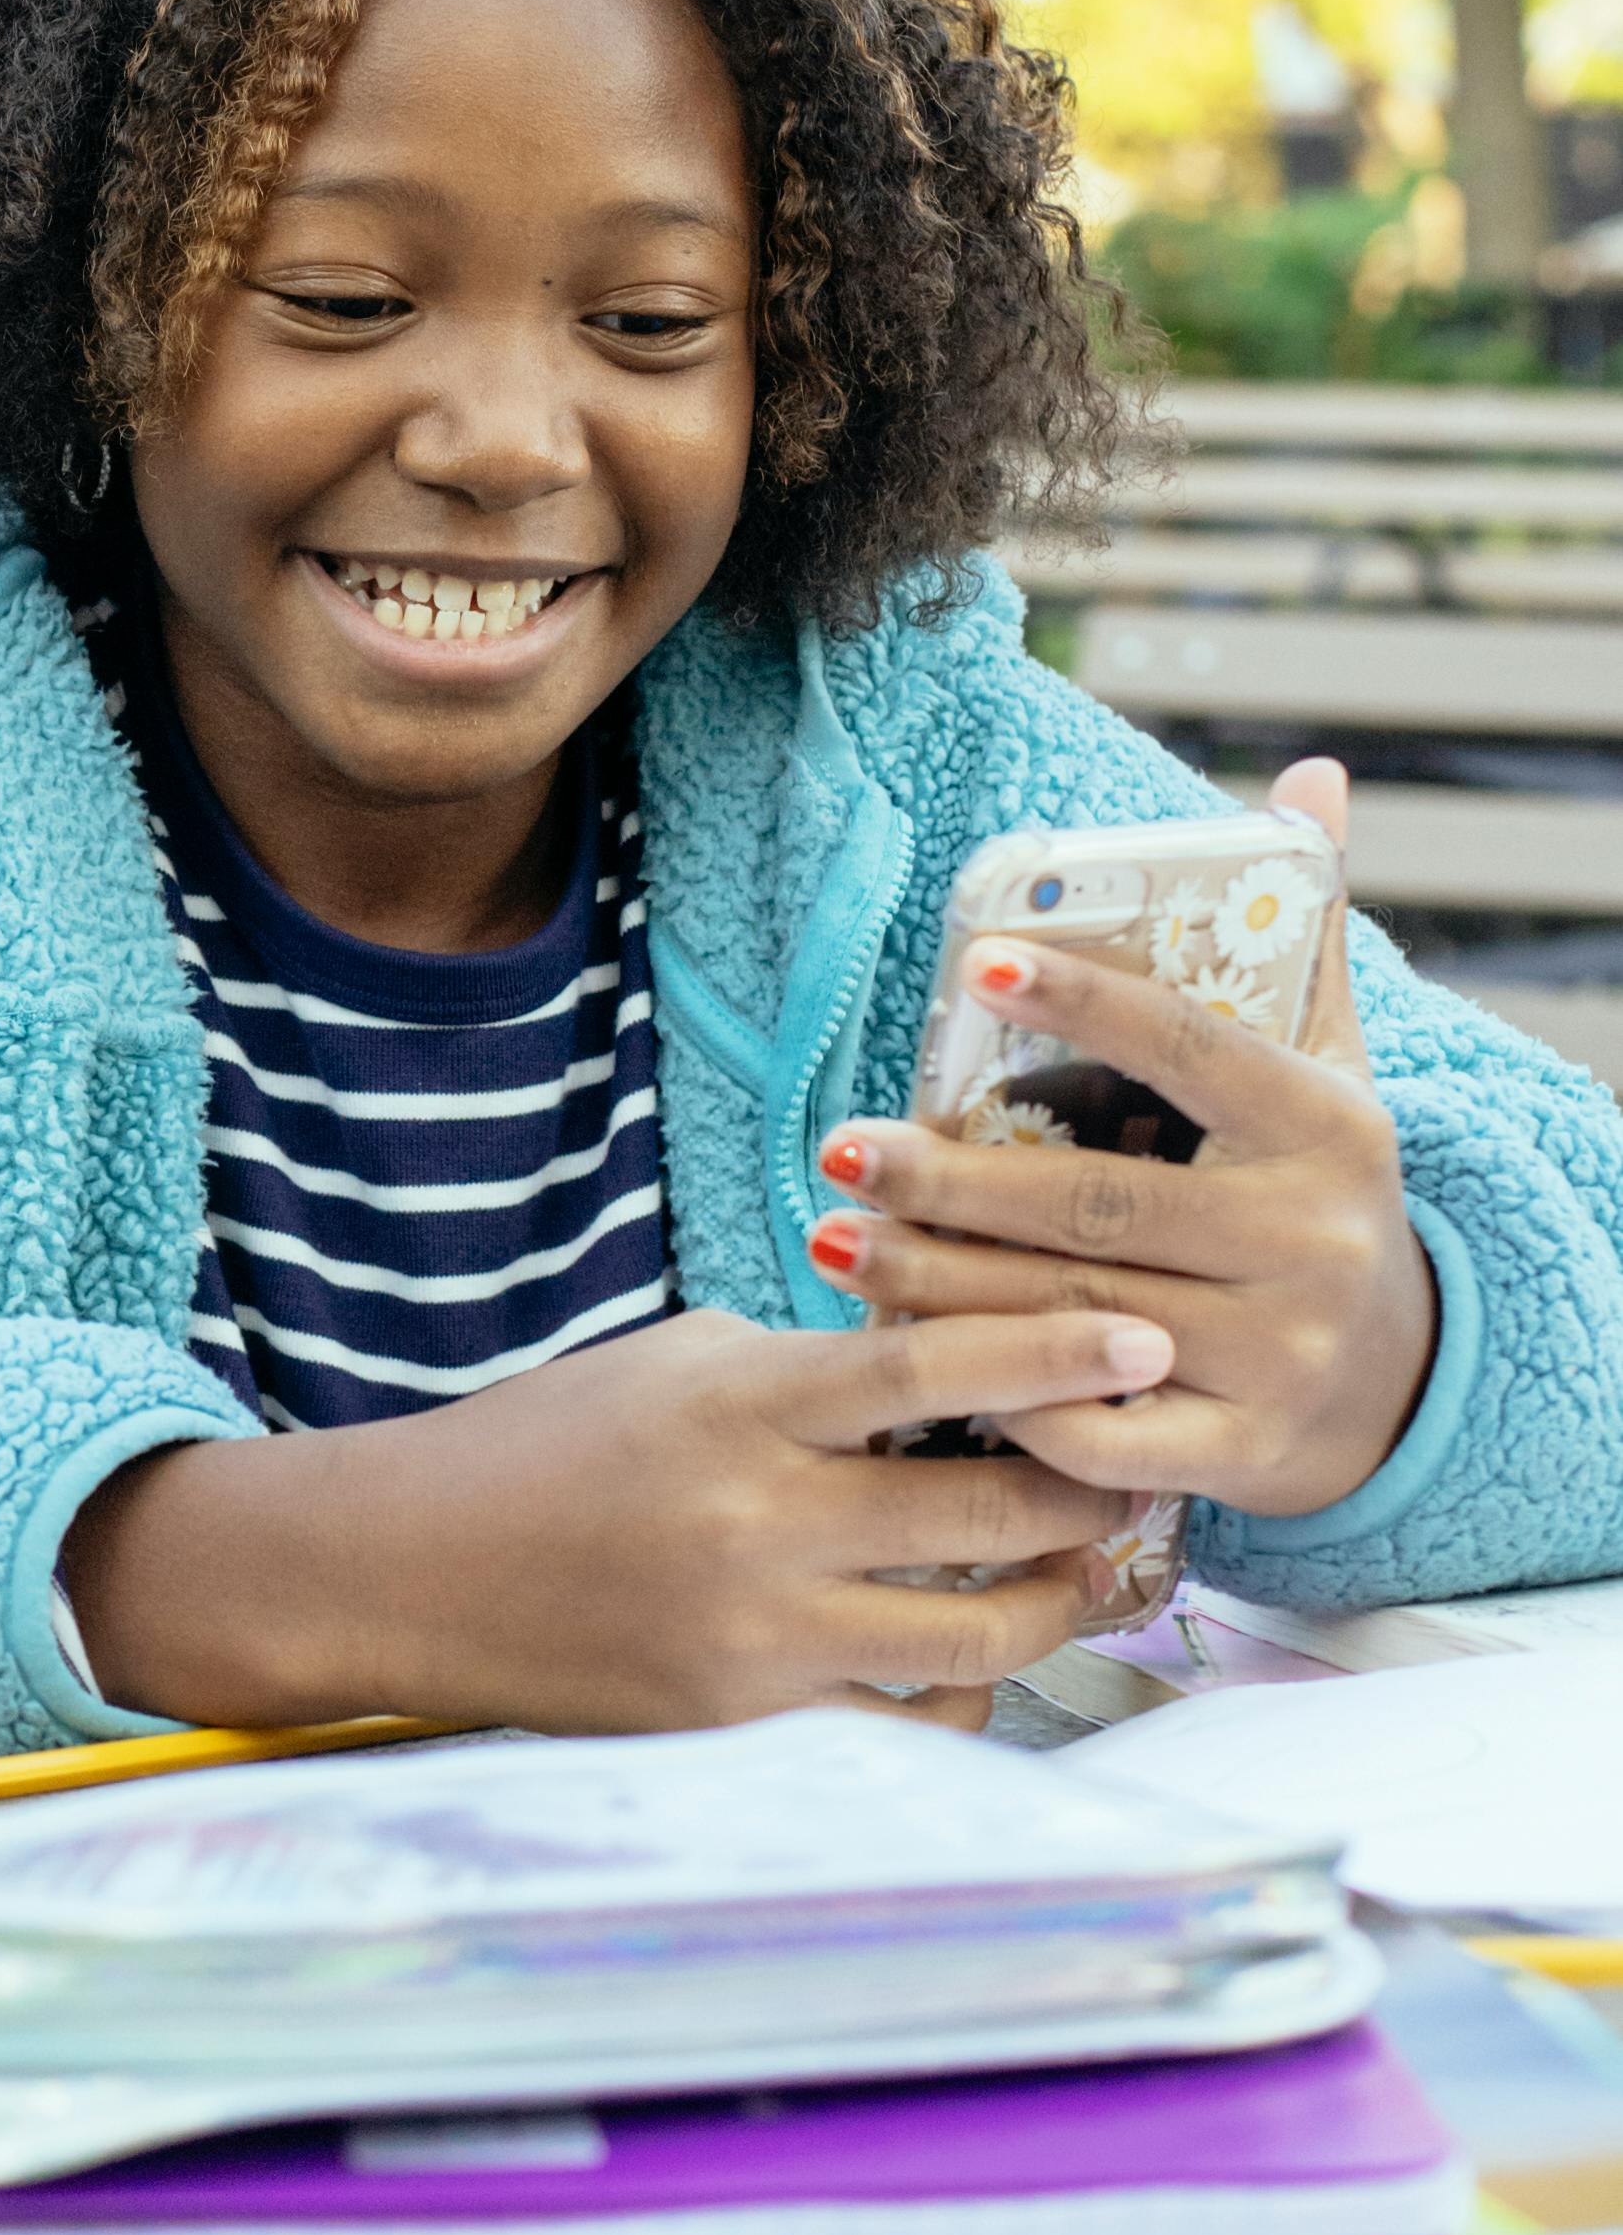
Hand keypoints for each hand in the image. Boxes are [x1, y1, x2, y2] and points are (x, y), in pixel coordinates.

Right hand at [58, 1293, 1179, 1735]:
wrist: (409, 1568)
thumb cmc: (545, 1445)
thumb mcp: (674, 1363)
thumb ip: (808, 1371)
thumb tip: (954, 1375)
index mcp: (735, 1407)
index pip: (926, 1371)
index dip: (1053, 1354)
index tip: (1151, 1343)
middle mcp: (754, 1526)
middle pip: (984, 1515)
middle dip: (1084, 1489)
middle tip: (1138, 1464)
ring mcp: (753, 1642)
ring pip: (973, 1640)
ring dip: (1047, 1601)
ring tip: (1070, 1567)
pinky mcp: (741, 1729)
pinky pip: (906, 1727)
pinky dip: (958, 1693)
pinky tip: (967, 1657)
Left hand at [808, 761, 1434, 1523]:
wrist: (1401, 1380)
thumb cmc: (1319, 1193)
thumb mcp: (1330, 1067)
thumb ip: (1304, 932)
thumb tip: (1308, 778)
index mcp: (1328, 1130)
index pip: (1193, 1050)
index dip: (1089, 1002)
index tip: (981, 961)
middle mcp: (1309, 1244)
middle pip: (1095, 1204)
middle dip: (950, 1181)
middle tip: (840, 1148)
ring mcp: (1277, 1358)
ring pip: (1072, 1314)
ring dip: (935, 1284)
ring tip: (833, 1238)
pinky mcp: (1241, 1456)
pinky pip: (1097, 1435)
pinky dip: (1003, 1403)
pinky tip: (912, 1363)